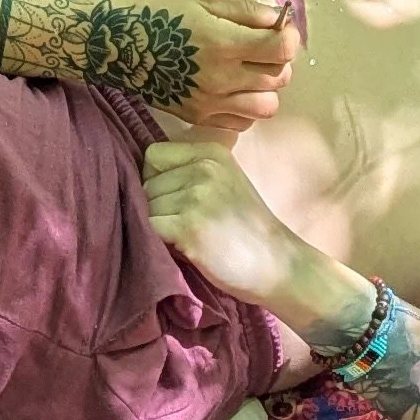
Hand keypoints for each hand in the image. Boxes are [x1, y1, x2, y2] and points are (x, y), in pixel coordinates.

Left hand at [143, 136, 309, 317]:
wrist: (278, 266)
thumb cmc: (247, 230)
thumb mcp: (225, 183)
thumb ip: (191, 172)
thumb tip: (140, 178)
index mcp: (212, 153)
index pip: (154, 155)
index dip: (156, 180)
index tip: (175, 201)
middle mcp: (204, 168)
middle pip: (147, 184)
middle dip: (158, 206)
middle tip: (187, 226)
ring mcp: (197, 196)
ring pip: (145, 207)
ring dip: (159, 226)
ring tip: (189, 238)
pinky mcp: (190, 226)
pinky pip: (149, 227)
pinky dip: (159, 242)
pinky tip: (186, 249)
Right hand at [167, 0, 299, 137]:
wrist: (115, 44)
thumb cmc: (159, 12)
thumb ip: (245, 10)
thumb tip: (279, 19)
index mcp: (223, 42)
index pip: (282, 49)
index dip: (289, 36)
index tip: (280, 28)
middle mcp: (221, 78)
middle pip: (279, 78)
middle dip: (279, 60)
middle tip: (262, 46)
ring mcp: (210, 103)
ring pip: (266, 107)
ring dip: (266, 88)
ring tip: (249, 71)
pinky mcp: (198, 118)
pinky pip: (242, 123)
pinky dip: (245, 106)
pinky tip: (232, 88)